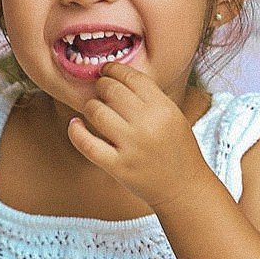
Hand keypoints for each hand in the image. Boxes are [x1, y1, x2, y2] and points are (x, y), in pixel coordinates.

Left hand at [66, 62, 214, 210]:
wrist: (184, 189)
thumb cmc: (178, 150)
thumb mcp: (173, 116)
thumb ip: (149, 97)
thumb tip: (116, 77)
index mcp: (163, 108)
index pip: (131, 77)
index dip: (114, 69)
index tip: (106, 70)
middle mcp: (147, 125)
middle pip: (111, 90)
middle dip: (100, 85)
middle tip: (99, 89)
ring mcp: (131, 146)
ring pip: (96, 112)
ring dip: (89, 106)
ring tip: (93, 109)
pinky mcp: (118, 167)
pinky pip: (87, 143)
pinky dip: (75, 131)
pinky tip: (75, 125)